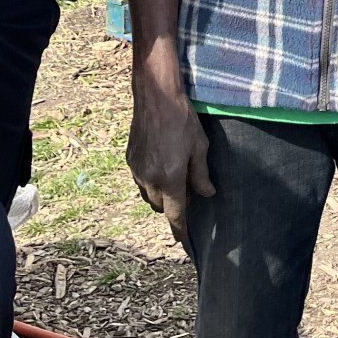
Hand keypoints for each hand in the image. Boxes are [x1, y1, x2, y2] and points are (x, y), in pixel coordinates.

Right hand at [128, 61, 214, 244]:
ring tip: (174, 176)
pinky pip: (140, 181)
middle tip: (187, 190)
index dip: (180, 229)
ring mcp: (137, 170)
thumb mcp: (199, 147)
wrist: (156, 97)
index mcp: (170, 179)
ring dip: (160, 194)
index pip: (175, 213)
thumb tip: (207, 194)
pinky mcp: (130, 160)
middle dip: (172, 206)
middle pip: (160, 207)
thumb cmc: (182, 120)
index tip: (184, 241)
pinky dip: (150, 181)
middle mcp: (150, 179)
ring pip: (147, 196)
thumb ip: (201, 175)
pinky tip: (161, 164)